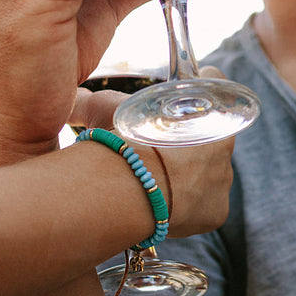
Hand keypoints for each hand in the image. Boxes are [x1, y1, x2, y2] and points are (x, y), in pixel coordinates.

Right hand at [72, 67, 234, 236]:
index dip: (198, 85)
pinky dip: (188, 209)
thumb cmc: (117, 143)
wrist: (123, 192)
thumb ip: (89, 100)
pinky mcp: (216, 213)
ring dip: (189, 176)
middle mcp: (225, 141)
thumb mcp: (103, 108)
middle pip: (211, 135)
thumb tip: (70, 97)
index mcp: (207, 107)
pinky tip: (163, 206)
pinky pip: (204, 208)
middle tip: (155, 150)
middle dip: (188, 140)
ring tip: (155, 182)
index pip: (213, 81)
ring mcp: (223, 180)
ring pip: (209, 174)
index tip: (181, 95)